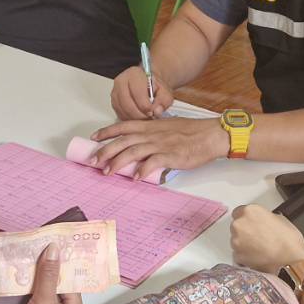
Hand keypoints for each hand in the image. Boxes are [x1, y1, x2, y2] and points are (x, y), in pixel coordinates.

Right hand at [21, 243, 86, 303]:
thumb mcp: (45, 299)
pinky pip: (38, 300)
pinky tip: (26, 275)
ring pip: (47, 293)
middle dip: (50, 272)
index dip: (63, 266)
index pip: (72, 284)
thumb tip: (54, 248)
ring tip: (34, 258)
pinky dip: (33, 289)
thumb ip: (48, 274)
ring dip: (40, 280)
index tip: (56, 249)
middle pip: (59, 288)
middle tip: (43, 250)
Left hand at [89, 116, 226, 178]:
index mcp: (150, 126)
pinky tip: (134, 178)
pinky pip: (152, 162)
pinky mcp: (170, 155)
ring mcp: (160, 144)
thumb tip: (141, 143)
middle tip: (93, 161)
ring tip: (107, 172)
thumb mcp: (167, 127)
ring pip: (133, 151)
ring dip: (118, 162)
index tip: (94, 137)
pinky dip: (142, 170)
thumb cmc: (191, 132)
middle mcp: (152, 134)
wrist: (210, 135)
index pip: (123, 126)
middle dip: (105, 150)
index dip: (107, 131)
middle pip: (123, 140)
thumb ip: (153, 134)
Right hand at [110, 64, 173, 119]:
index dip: (146, 106)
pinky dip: (129, 119)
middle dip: (140, 115)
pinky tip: (139, 117)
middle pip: (128, 104)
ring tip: (145, 117)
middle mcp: (121, 81)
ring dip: (135, 118)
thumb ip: (163, 100)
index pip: (138, 93)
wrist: (148, 84)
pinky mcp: (114, 102)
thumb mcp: (165, 91)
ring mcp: (115, 92)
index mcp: (134, 74)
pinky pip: (120, 114)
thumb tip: (157, 111)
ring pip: (123, 111)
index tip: (153, 112)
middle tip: (149, 118)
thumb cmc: (155, 86)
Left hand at [230, 202, 303, 272]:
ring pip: (236, 241)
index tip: (251, 224)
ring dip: (244, 244)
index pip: (238, 212)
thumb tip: (262, 221)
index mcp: (250, 211)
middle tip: (258, 237)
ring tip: (259, 249)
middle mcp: (239, 224)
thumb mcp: (279, 219)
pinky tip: (257, 257)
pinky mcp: (237, 256)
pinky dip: (245, 256)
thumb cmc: (289, 240)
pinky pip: (238, 255)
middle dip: (245, 232)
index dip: (246, 219)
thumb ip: (265, 217)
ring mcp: (236, 241)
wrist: (291, 259)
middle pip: (236, 226)